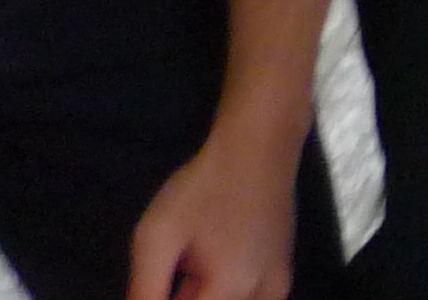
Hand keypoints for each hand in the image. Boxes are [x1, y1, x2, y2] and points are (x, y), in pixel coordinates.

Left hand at [127, 114, 301, 299]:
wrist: (260, 144)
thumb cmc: (205, 186)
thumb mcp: (158, 237)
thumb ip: (145, 290)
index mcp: (232, 288)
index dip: (160, 299)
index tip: (155, 280)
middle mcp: (263, 292)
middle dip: (184, 295)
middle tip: (173, 265)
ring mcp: (278, 282)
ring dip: (206, 295)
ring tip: (188, 269)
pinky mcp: (282, 270)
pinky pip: (252, 298)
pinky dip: (227, 293)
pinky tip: (209, 272)